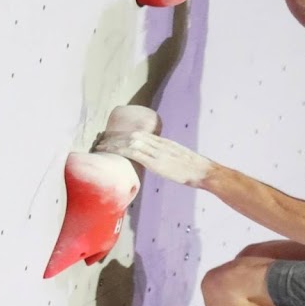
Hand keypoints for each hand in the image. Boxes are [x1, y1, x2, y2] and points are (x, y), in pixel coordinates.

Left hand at [95, 131, 213, 187]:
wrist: (204, 171)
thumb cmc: (195, 170)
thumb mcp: (179, 160)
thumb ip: (167, 159)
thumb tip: (158, 164)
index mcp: (165, 142)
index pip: (140, 133)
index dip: (124, 135)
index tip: (113, 138)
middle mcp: (159, 143)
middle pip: (133, 134)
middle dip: (116, 137)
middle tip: (101, 141)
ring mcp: (157, 152)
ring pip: (131, 141)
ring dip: (114, 143)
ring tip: (101, 147)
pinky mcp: (156, 162)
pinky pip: (135, 153)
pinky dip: (121, 151)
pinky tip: (112, 153)